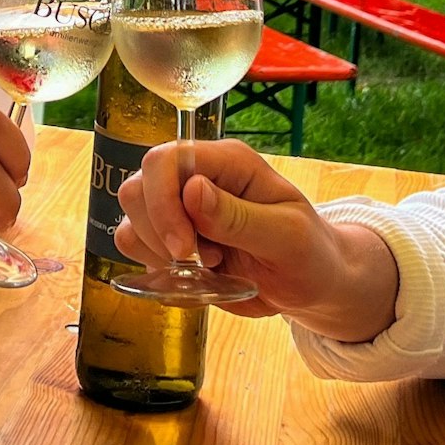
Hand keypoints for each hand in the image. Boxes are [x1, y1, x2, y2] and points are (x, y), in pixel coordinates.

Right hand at [114, 139, 398, 342]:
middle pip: (137, 186)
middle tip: (199, 262)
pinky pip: (136, 244)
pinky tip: (192, 275)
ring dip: (157, 251)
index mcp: (228, 163)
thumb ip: (239, 216)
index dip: (163, 203)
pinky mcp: (171, 237)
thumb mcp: (286, 237)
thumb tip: (192, 190)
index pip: (165, 160)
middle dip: (158, 232)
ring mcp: (180, 206)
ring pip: (131, 216)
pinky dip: (154, 266)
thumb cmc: (310, 253)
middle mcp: (198, 176)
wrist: (313, 283)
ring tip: (205, 266)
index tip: (186, 249)